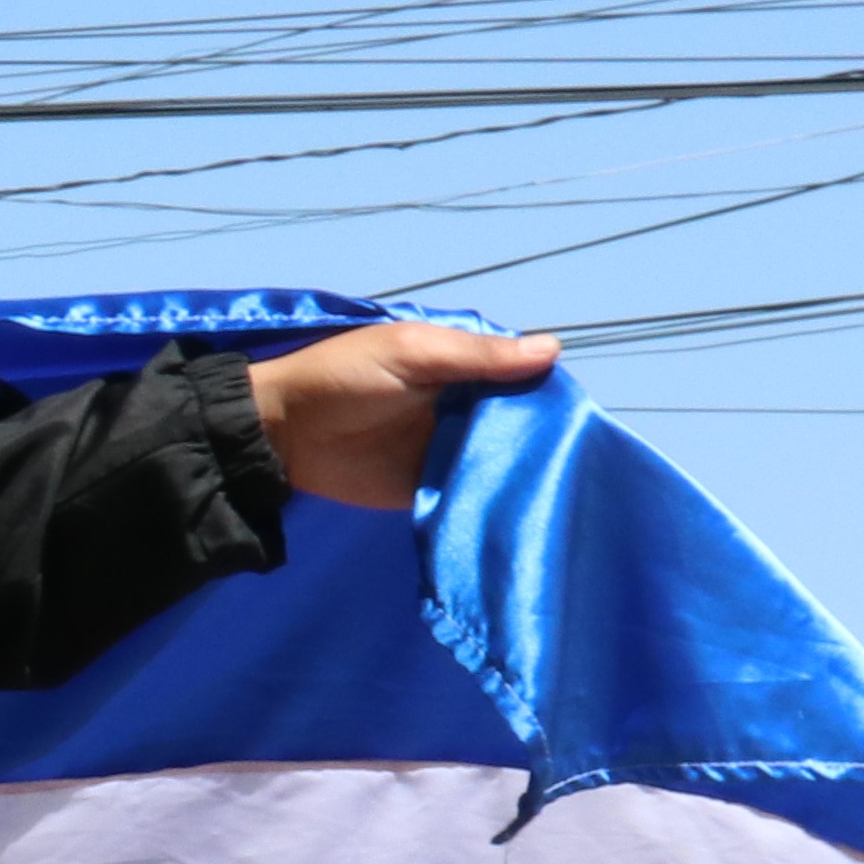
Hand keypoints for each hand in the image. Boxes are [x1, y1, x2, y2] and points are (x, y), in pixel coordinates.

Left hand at [242, 321, 559, 512]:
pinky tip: (519, 513)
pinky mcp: (428, 488)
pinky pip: (467, 495)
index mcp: (463, 367)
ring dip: (519, 474)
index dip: (548, 394)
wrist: (283, 432)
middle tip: (576, 463)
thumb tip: (551, 350)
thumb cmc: (343, 377)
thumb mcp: (412, 353)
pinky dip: (487, 502)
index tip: (580, 418)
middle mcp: (464, 407)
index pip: (521, 378)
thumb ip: (476, 357)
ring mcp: (447, 449)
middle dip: (541, 440)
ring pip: (498, 461)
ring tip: (560, 493)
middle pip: (517, 423)